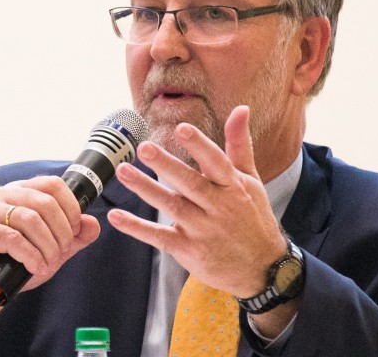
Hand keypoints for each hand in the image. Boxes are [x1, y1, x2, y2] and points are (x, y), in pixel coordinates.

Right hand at [0, 176, 99, 351]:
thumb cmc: (15, 264)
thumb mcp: (53, 249)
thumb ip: (75, 237)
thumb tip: (93, 223)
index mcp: (22, 190)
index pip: (54, 184)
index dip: (71, 208)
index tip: (74, 232)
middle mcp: (3, 193)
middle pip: (45, 202)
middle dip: (62, 231)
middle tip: (62, 252)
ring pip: (30, 219)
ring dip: (47, 245)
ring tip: (49, 263)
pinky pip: (13, 238)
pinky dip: (30, 255)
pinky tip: (35, 267)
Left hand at [107, 105, 286, 297]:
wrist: (262, 269)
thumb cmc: (253, 218)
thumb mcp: (250, 180)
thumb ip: (239, 144)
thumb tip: (241, 108)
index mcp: (233, 187)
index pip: (216, 162)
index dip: (199, 146)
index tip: (182, 128)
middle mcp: (219, 207)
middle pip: (189, 183)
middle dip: (166, 165)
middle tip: (143, 148)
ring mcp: (202, 230)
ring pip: (171, 207)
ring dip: (145, 189)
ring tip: (123, 171)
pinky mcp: (188, 250)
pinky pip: (159, 237)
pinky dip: (137, 228)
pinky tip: (116, 216)